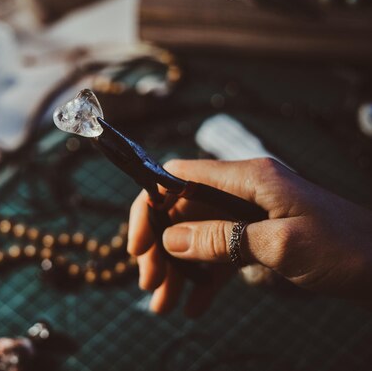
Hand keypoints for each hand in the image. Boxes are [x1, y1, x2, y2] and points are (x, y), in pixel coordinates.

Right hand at [128, 158, 371, 316]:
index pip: (176, 177)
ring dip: (176, 268)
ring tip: (163, 305)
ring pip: (194, 235)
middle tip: (151, 285)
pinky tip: (193, 306)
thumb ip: (222, 239)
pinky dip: (202, 279)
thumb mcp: (280, 245)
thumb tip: (170, 240)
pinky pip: (217, 254)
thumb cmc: (345, 248)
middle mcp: (240, 191)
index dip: (149, 206)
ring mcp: (246, 215)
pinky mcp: (254, 238)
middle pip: (180, 210)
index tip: (137, 245)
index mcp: (245, 177)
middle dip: (160, 247)